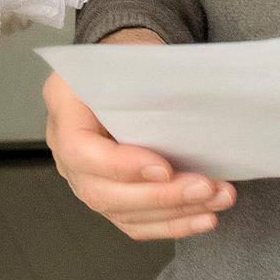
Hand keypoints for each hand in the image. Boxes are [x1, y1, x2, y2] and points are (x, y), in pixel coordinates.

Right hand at [45, 52, 232, 240]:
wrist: (126, 69)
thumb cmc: (128, 59)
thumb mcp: (131, 55)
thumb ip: (147, 82)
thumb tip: (190, 105)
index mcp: (64, 107)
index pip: (79, 149)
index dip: (120, 166)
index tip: (164, 166)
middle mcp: (66, 149)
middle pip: (101, 191)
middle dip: (159, 196)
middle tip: (203, 186)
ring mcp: (84, 176)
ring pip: (122, 212)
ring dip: (174, 212)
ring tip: (215, 199)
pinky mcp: (110, 194)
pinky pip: (135, 221)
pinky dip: (171, 224)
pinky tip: (202, 217)